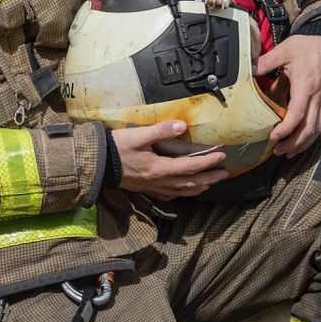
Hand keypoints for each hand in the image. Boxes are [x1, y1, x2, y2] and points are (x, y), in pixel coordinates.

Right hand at [111, 120, 228, 200]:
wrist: (96, 163)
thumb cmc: (117, 147)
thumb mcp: (138, 135)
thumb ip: (161, 130)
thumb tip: (182, 125)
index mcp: (159, 168)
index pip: (191, 167)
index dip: (208, 162)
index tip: (222, 156)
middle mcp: (159, 181)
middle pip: (190, 183)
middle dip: (209, 178)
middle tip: (224, 173)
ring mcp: (152, 188)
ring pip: (181, 192)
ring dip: (198, 187)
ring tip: (210, 183)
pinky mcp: (145, 189)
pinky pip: (169, 195)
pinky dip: (181, 193)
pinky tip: (183, 191)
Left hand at [254, 34, 320, 157]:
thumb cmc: (310, 45)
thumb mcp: (285, 49)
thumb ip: (266, 61)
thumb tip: (249, 68)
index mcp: (306, 87)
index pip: (297, 116)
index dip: (285, 130)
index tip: (273, 137)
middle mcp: (318, 97)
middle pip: (309, 129)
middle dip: (293, 144)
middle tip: (278, 151)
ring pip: (317, 129)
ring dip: (303, 143)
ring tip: (289, 151)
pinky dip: (312, 135)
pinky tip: (303, 140)